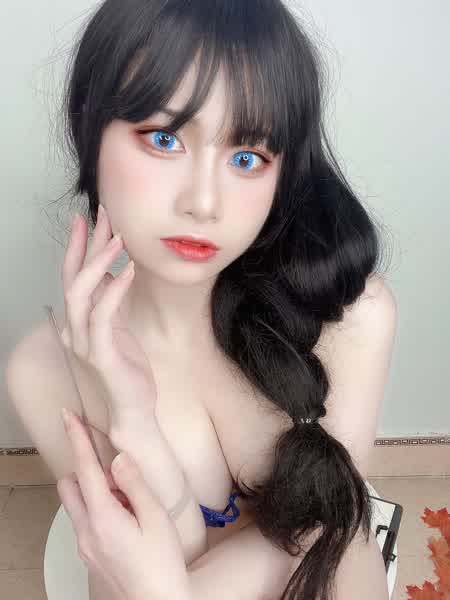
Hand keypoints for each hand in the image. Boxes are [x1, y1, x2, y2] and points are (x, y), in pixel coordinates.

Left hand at [57, 407, 192, 599]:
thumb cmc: (162, 565)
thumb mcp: (156, 519)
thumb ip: (135, 485)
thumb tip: (119, 458)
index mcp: (103, 517)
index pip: (85, 468)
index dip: (77, 438)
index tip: (68, 416)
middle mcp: (86, 531)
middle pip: (70, 485)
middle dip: (85, 469)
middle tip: (118, 476)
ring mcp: (84, 546)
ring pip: (76, 504)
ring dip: (94, 492)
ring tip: (128, 503)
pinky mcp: (88, 556)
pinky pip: (84, 522)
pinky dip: (98, 510)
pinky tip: (127, 522)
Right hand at [61, 205, 156, 431]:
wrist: (133, 405)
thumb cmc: (126, 366)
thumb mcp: (118, 326)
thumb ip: (110, 301)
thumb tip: (110, 272)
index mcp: (78, 321)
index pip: (73, 276)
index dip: (78, 246)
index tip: (88, 218)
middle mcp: (74, 329)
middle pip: (72, 278)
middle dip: (86, 244)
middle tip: (101, 216)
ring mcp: (84, 342)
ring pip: (81, 294)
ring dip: (99, 262)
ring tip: (119, 238)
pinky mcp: (101, 354)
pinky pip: (103, 315)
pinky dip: (115, 289)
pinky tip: (129, 269)